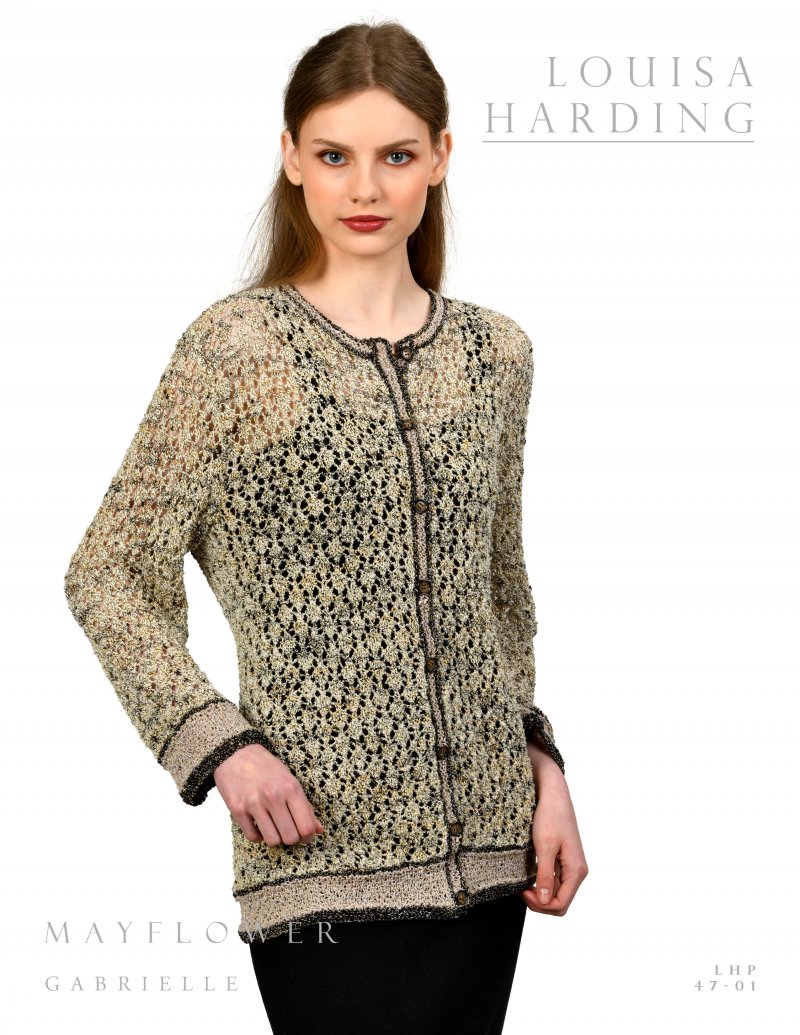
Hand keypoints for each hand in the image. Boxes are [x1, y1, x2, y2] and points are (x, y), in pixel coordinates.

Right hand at [213, 743, 324, 846]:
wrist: (236, 754)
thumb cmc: (266, 768)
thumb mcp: (290, 780)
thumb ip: (305, 806)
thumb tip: (319, 830)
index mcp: (290, 787)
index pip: (306, 826)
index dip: (308, 836)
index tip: (305, 836)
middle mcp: (273, 796)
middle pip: (290, 837)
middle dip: (292, 839)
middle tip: (288, 831)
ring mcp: (254, 803)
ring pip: (272, 840)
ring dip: (275, 838)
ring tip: (274, 828)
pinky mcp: (237, 809)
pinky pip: (253, 837)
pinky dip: (258, 836)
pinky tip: (260, 826)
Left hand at [519, 741, 587, 915]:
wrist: (553, 795)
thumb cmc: (550, 816)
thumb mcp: (545, 846)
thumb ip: (545, 875)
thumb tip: (543, 901)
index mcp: (576, 870)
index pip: (561, 904)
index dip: (540, 905)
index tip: (523, 892)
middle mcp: (577, 871)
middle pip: (560, 902)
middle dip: (540, 903)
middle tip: (521, 891)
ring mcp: (571, 866)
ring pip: (557, 893)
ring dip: (540, 894)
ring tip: (523, 884)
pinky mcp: (564, 860)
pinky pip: (555, 881)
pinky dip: (542, 884)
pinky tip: (529, 877)